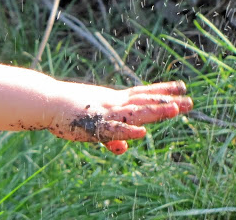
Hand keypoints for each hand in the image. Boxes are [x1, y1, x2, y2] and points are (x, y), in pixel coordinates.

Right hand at [46, 80, 191, 154]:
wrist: (45, 102)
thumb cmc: (67, 111)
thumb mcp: (92, 124)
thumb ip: (110, 137)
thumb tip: (122, 149)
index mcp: (113, 99)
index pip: (141, 93)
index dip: (161, 90)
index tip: (180, 86)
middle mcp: (113, 103)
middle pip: (144, 101)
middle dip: (166, 101)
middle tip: (190, 101)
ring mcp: (105, 112)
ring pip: (134, 112)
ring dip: (154, 111)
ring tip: (176, 110)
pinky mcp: (94, 124)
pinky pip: (113, 129)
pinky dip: (127, 130)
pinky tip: (141, 132)